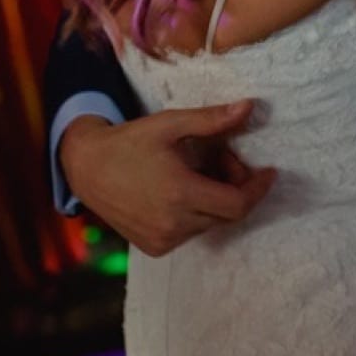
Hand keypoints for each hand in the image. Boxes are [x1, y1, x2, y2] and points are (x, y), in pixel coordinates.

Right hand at [59, 100, 279, 256]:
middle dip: (235, 187)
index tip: (269, 172)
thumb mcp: (170, 125)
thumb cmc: (129, 142)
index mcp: (180, 193)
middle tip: (223, 160)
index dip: (257, 189)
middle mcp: (173, 224)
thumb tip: (250, 107)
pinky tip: (180, 192)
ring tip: (199, 172)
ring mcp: (163, 240)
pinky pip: (190, 233)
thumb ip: (211, 120)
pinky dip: (196, 214)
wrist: (86, 168)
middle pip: (227, 214)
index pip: (238, 204)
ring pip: (210, 224)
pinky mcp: (155, 248)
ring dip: (215, 200)